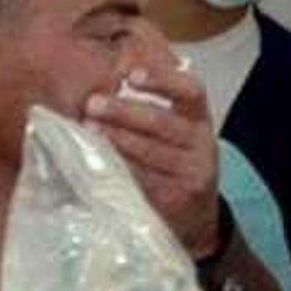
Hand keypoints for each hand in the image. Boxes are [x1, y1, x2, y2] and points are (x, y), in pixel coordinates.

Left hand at [84, 52, 224, 257]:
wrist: (196, 214)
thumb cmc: (174, 161)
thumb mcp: (176, 131)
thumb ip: (152, 106)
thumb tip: (111, 78)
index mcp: (199, 119)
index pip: (190, 91)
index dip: (162, 80)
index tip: (132, 75)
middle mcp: (201, 144)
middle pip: (161, 122)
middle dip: (123, 112)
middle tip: (92, 104)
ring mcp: (191, 173)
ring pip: (149, 152)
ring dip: (115, 138)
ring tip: (89, 128)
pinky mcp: (176, 199)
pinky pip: (142, 180)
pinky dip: (118, 168)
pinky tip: (98, 159)